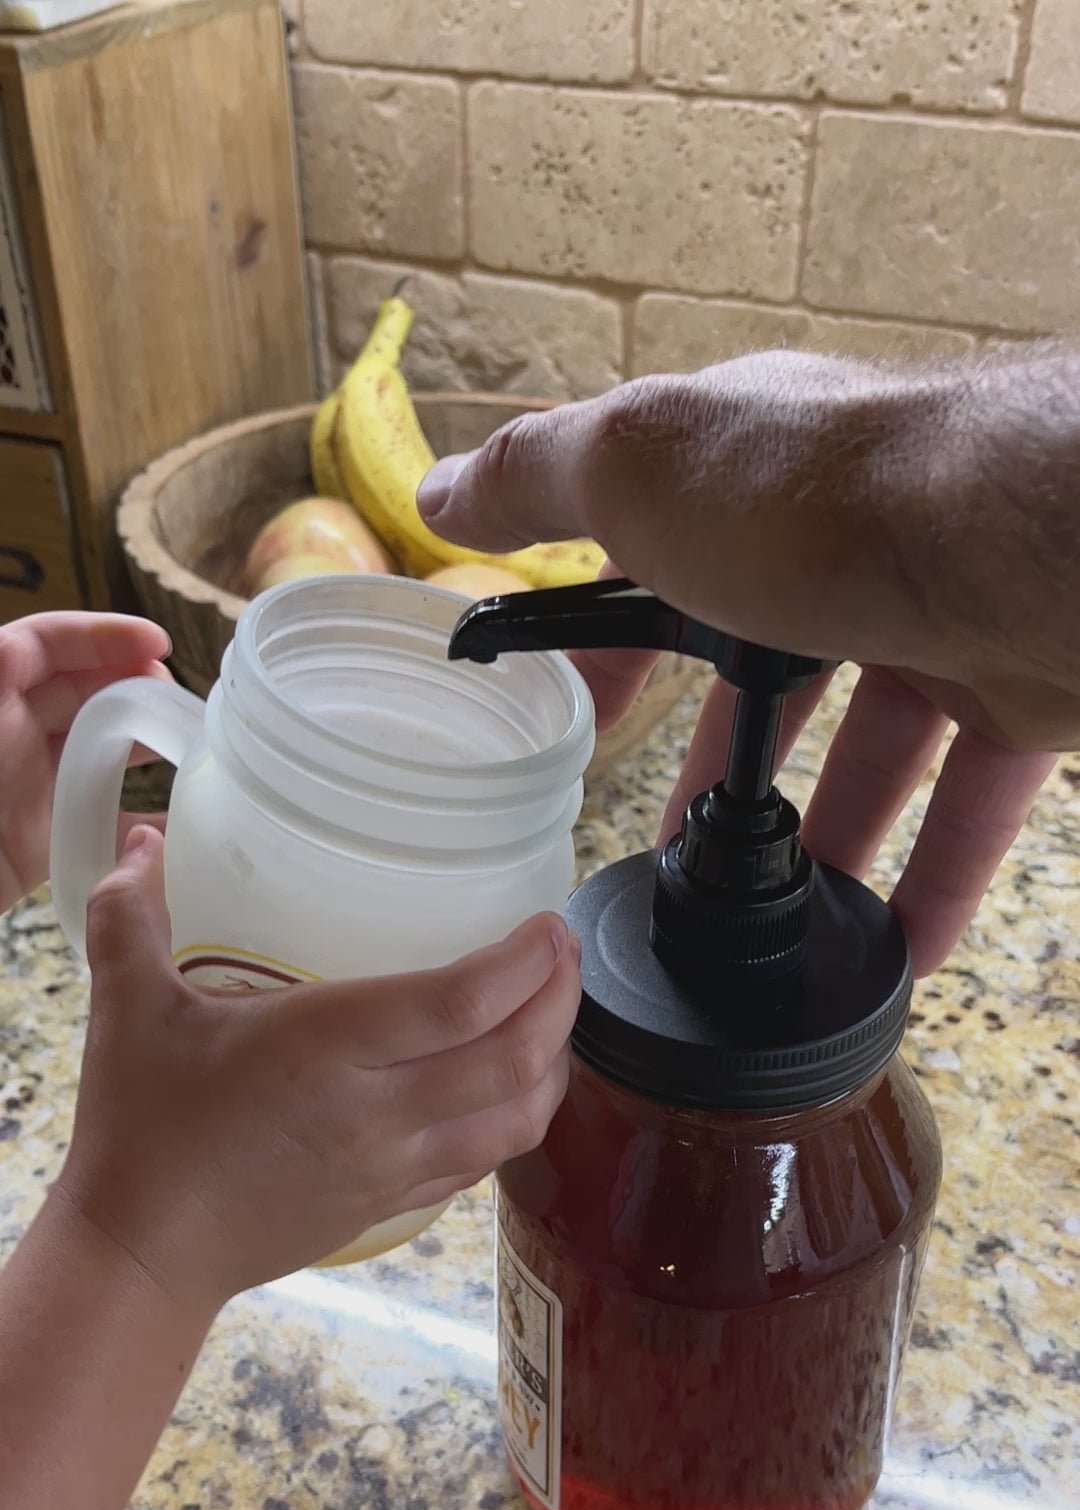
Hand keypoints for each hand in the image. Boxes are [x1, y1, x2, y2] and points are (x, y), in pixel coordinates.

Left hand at [0, 610, 170, 914]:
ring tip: (186, 744)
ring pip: (94, 751)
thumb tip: (15, 647)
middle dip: (132, 685)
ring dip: (140, 742)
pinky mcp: (38, 845)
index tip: (158, 643)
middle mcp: (8, 734)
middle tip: (177, 701)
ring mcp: (25, 788)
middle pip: (79, 693)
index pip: (44, 644)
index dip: (100, 635)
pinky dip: (138, 824)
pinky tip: (180, 823)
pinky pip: (98, 827)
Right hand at [55, 828, 580, 1306]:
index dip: (523, 963)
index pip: (459, 1005)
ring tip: (555, 1014)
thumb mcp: (127, 1008)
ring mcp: (390, 1167)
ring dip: (552, 1065)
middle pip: (510, 1060)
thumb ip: (130, 912)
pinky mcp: (391, 1205)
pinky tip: (514, 1086)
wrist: (140, 1254)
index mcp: (323, 1049)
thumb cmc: (139, 1130)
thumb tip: (140, 836)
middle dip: (560, 1002)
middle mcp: (375, 1111)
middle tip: (565, 953)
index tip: (548, 923)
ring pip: (514, 1120)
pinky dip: (516, 1118)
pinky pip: (482, 1162)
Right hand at [417, 354, 1074, 973]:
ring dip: (826, 833)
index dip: (617, 639)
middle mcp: (845, 540)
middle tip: (680, 853)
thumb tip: (438, 490)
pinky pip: (967, 804)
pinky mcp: (1018, 687)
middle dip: (725, 765)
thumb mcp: (633, 469)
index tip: (588, 717)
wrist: (1019, 535)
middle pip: (774, 670)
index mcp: (748, 479)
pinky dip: (934, 880)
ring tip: (774, 922)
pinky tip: (899, 951)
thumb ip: (534, 479)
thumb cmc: (813, 499)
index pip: (662, 557)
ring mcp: (937, 613)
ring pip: (875, 745)